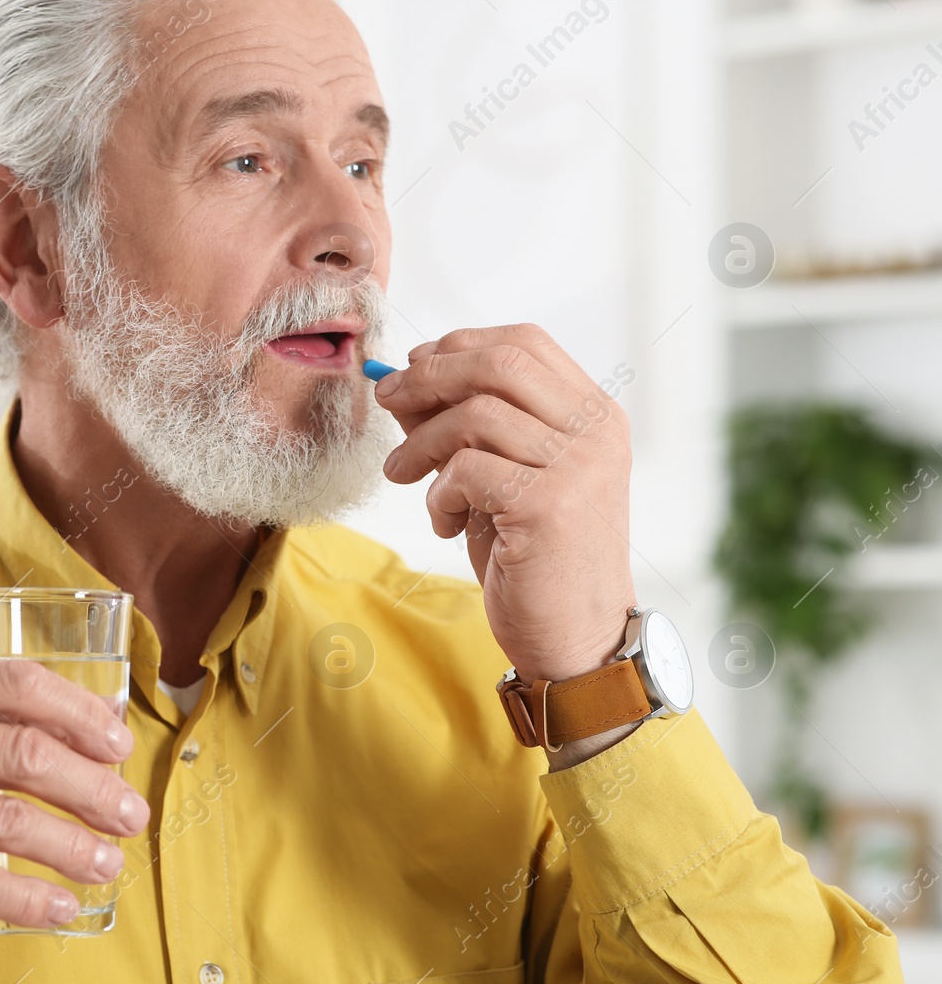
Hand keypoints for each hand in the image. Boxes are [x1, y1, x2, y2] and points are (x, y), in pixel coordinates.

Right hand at [0, 660, 148, 941]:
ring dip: (75, 844)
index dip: (80, 713)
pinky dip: (31, 895)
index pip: (17, 683)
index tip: (119, 746)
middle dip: (94, 786)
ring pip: (12, 817)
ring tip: (109, 862)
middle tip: (130, 814)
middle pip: (28, 751)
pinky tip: (63, 905)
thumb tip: (89, 729)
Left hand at [372, 323, 635, 683]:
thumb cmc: (534, 559)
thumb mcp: (498, 478)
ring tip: (404, 474)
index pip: (524, 343)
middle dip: (429, 375)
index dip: (459, 344)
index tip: (413, 366)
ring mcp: (578, 467)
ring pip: (475, 414)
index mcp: (594, 416)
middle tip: (387, 399)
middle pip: (500, 363)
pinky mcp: (549, 505)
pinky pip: (466, 469)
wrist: (576, 640)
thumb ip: (464, 426)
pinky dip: (438, 492)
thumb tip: (402, 381)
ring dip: (421, 442)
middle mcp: (595, 433)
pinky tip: (445, 522)